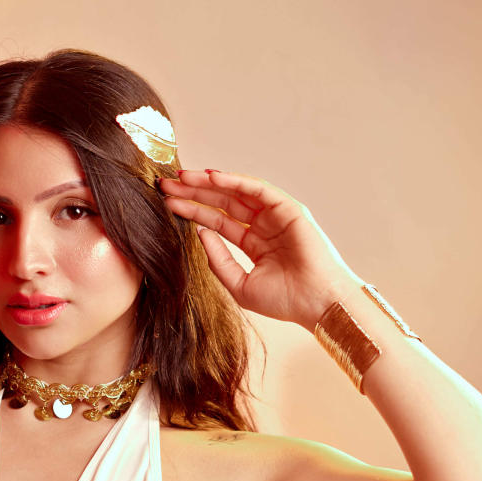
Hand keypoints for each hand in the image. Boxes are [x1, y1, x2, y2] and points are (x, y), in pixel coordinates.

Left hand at [160, 168, 363, 327]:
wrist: (316, 303)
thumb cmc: (284, 300)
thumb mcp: (240, 285)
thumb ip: (218, 260)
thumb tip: (200, 233)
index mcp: (254, 245)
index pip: (218, 222)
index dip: (193, 211)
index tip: (168, 203)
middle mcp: (264, 227)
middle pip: (222, 204)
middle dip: (194, 193)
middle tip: (166, 184)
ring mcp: (276, 216)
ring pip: (236, 193)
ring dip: (209, 183)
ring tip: (182, 177)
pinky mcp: (288, 209)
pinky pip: (257, 190)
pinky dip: (234, 181)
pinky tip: (211, 178)